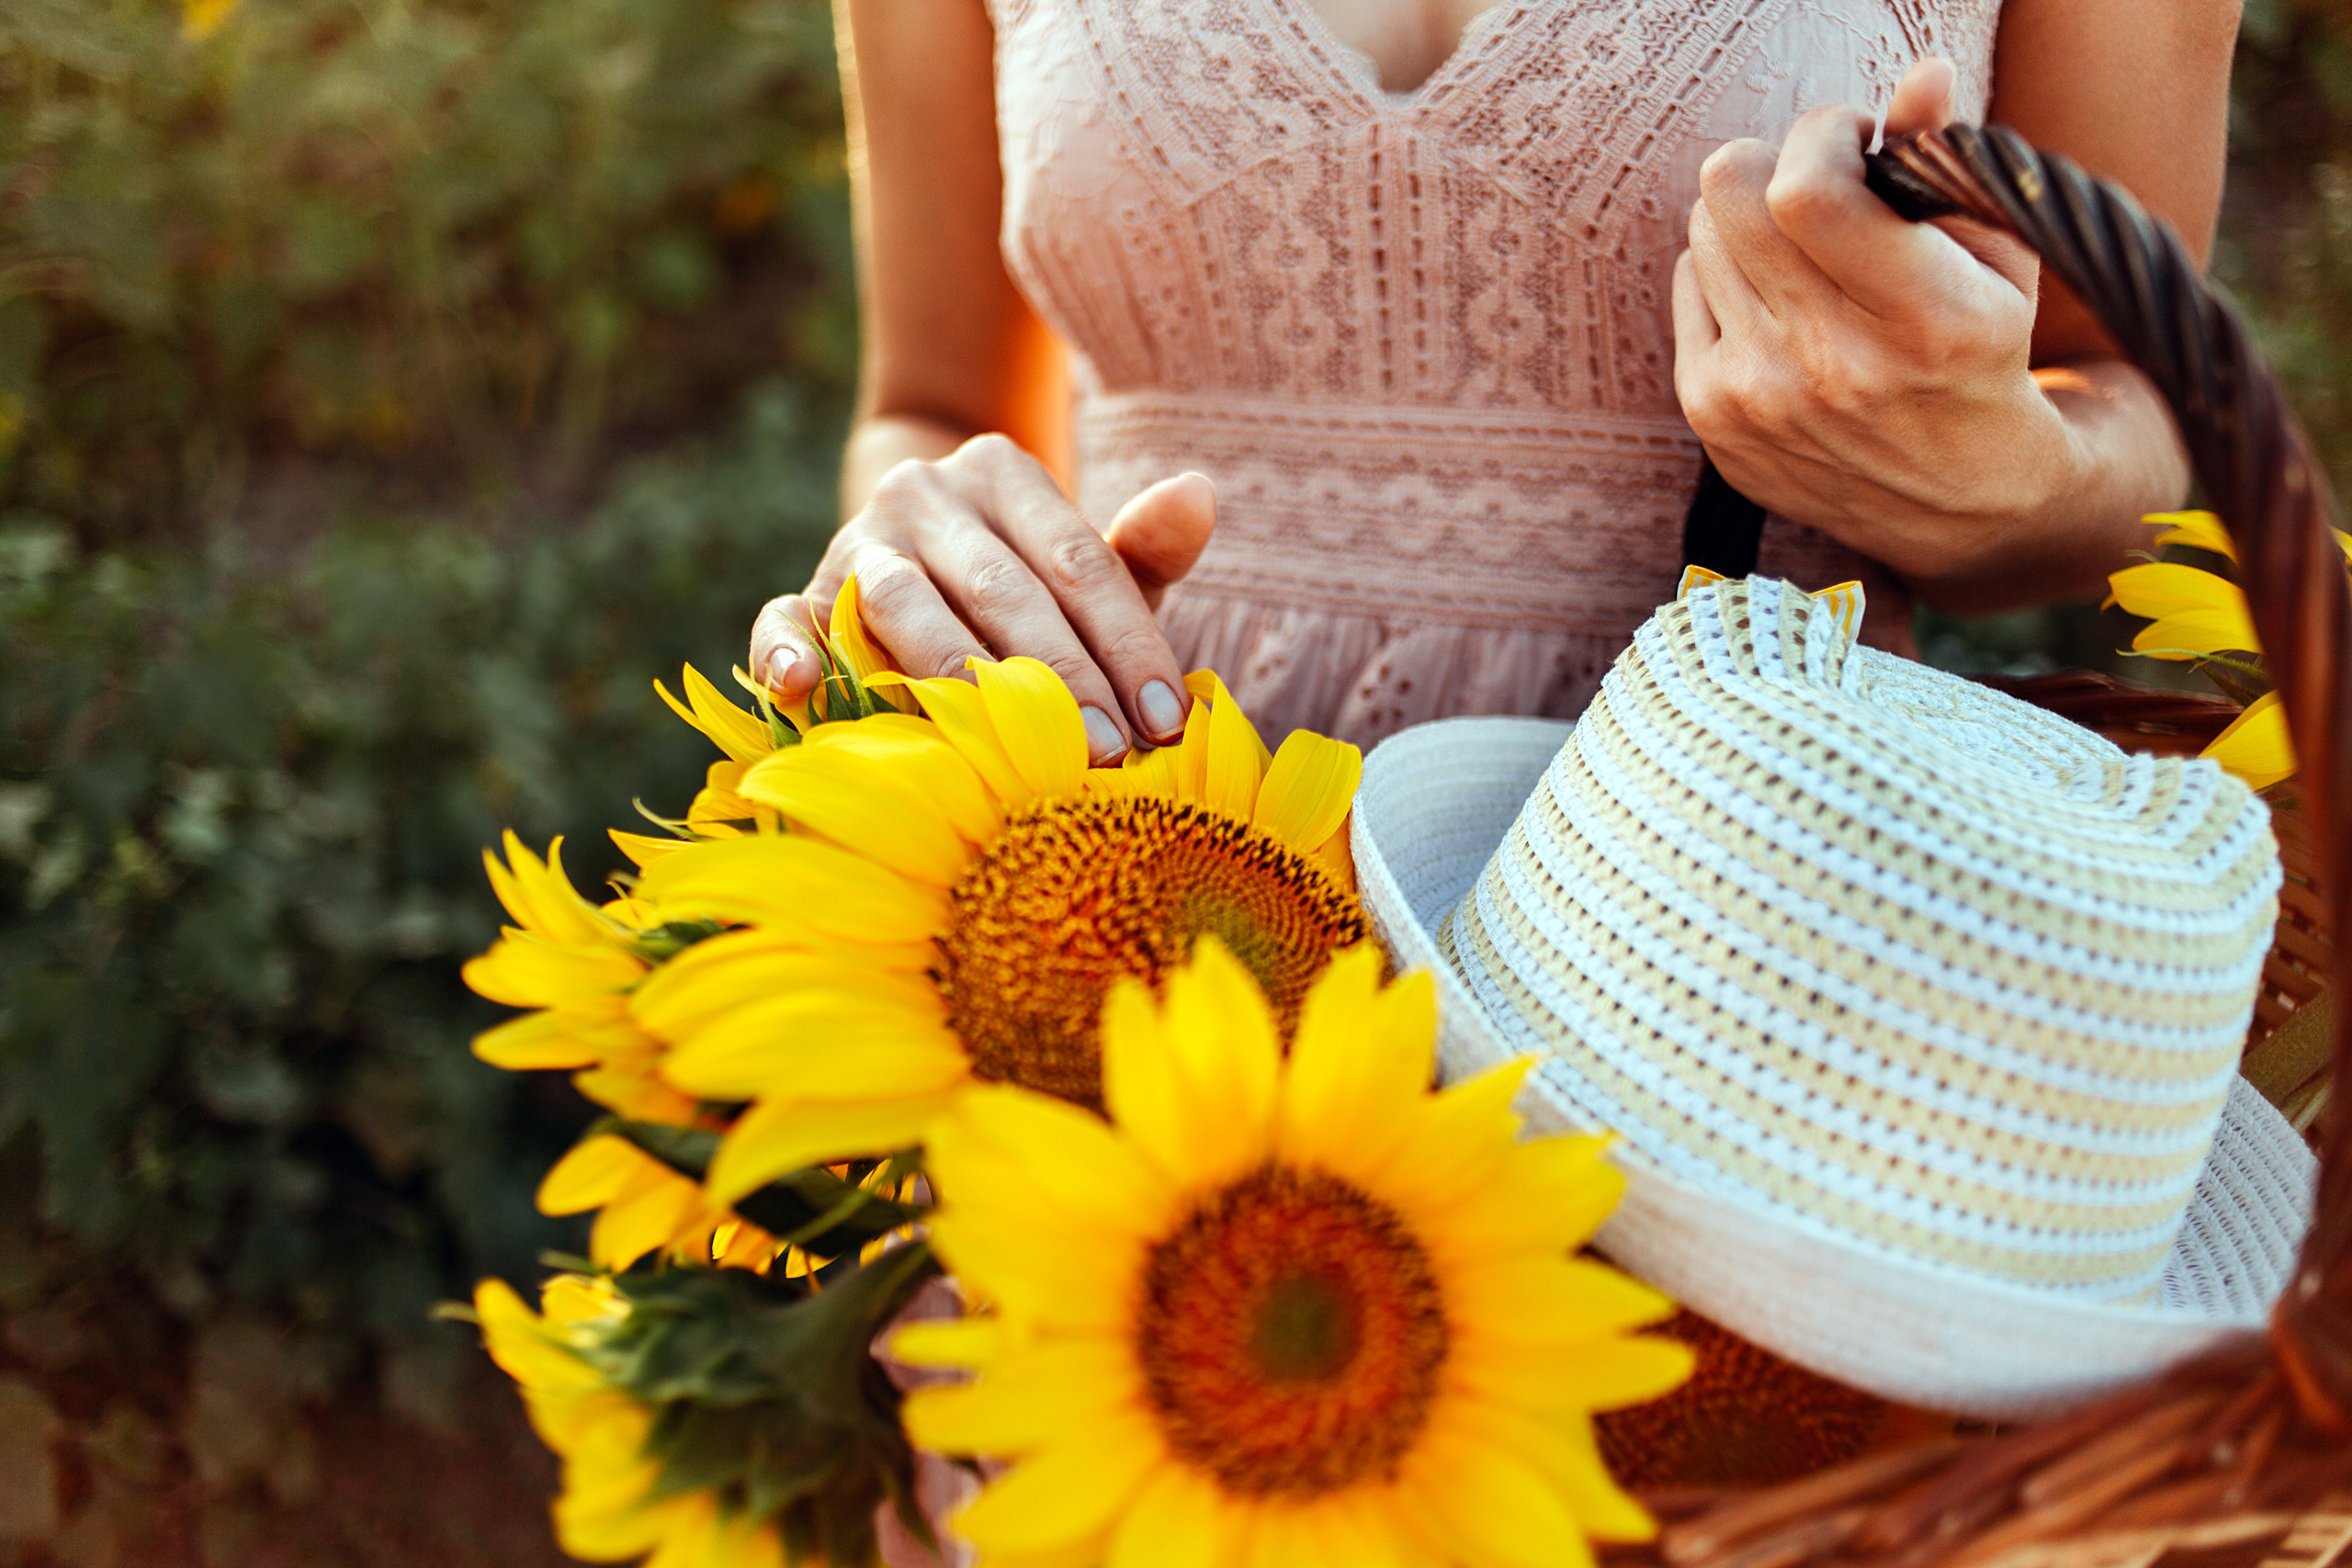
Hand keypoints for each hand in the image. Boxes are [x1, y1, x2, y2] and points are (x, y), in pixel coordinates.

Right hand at [749, 433, 1215, 763]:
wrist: (919, 555)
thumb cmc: (1030, 585)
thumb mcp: (1089, 569)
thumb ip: (1144, 547)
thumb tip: (1200, 493)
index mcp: (1003, 472)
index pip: (1077, 561)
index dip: (1127, 645)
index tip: (1167, 722)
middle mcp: (924, 493)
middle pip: (1002, 589)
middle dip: (1060, 678)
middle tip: (1105, 754)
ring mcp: (856, 541)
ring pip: (904, 604)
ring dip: (960, 679)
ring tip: (1009, 748)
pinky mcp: (804, 592)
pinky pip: (786, 617)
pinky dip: (788, 651)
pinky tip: (802, 689)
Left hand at [1671, 59, 2081, 586]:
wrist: (1960, 501)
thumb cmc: (1984, 353)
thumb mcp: (1997, 257)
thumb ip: (1947, 161)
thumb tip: (1923, 76)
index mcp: (1924, 320)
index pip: (1805, 192)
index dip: (1819, 136)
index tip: (1855, 139)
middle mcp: (1833, 365)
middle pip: (1727, 194)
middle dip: (1774, 158)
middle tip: (1818, 179)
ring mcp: (1760, 396)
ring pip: (1701, 232)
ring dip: (1750, 216)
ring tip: (1806, 246)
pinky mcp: (1711, 416)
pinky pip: (1687, 285)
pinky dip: (1727, 273)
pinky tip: (1781, 300)